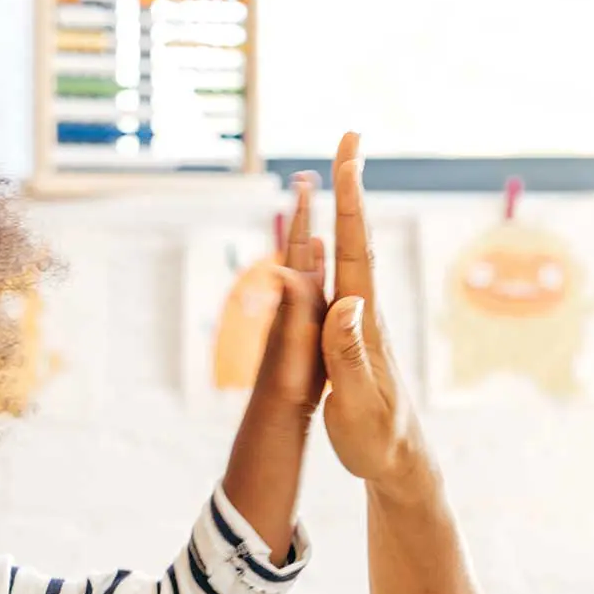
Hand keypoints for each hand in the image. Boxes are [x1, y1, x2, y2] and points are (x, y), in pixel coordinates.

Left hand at [249, 171, 329, 416]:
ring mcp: (300, 314)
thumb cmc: (286, 389)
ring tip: (310, 200)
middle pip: (301, 246)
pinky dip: (318, 261)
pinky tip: (321, 257)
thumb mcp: (292, 349)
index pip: (303, 248)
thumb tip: (283, 269)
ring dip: (309, 229)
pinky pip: (315, 283)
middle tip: (306, 173)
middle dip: (305, 209)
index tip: (308, 176)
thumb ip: (292, 309)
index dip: (307, 213)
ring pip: (306, 261)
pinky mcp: (307, 328)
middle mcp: (296, 302)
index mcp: (299, 301)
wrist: (273, 420)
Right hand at [318, 133, 428, 495]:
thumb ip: (350, 356)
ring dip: (347, 209)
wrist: (399, 463)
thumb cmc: (377, 438)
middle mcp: (365, 312)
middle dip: (351, 186)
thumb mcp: (359, 402)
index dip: (351, 202)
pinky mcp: (355, 337)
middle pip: (358, 238)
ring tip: (345, 170)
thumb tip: (348, 304)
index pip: (356, 251)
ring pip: (352, 254)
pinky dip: (338, 246)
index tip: (348, 157)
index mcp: (364, 322)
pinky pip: (343, 280)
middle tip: (350, 138)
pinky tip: (336, 240)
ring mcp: (362, 322)